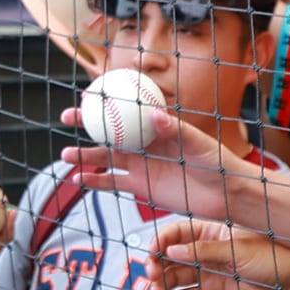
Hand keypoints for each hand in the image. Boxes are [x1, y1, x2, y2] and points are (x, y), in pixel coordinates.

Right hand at [62, 108, 259, 222]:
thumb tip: (154, 113)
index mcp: (156, 126)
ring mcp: (140, 165)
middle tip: (67, 116)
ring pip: (106, 156)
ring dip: (84, 155)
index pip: (127, 109)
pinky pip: (112, 182)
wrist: (223, 194)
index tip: (87, 94)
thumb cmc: (216, 163)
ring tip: (65, 155)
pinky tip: (78, 179)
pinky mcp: (139, 186)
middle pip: (109, 130)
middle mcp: (144, 143)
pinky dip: (95, 180)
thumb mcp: (199, 143)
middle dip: (87, 122)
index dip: (107, 100)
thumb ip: (177, 129)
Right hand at [149, 218, 289, 289]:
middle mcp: (205, 253)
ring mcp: (207, 274)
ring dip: (162, 284)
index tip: (152, 253)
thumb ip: (203, 251)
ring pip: (174, 278)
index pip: (177, 232)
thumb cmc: (275, 260)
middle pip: (170, 257)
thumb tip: (172, 250)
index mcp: (212, 232)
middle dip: (156, 265)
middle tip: (152, 276)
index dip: (161, 241)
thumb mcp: (238, 249)